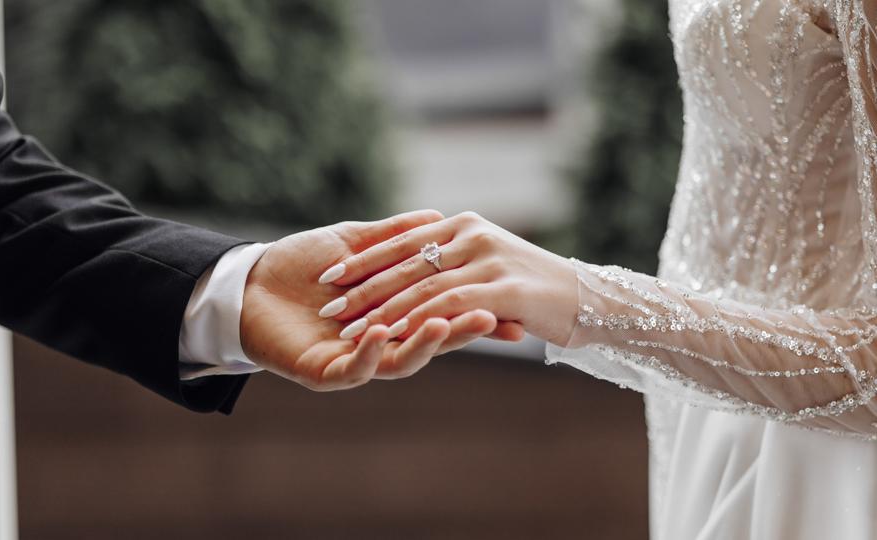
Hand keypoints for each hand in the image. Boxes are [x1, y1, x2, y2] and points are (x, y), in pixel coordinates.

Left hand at [240, 210, 513, 390]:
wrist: (247, 283)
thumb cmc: (300, 263)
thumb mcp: (354, 240)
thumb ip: (394, 236)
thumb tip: (437, 217)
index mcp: (394, 314)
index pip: (442, 309)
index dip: (474, 308)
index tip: (511, 303)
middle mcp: (380, 340)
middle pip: (429, 337)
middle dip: (462, 330)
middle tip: (496, 320)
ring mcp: (355, 359)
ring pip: (399, 359)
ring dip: (421, 344)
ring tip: (445, 327)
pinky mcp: (326, 373)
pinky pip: (355, 368)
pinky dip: (370, 350)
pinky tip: (383, 332)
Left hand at [315, 211, 576, 345]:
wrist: (595, 299)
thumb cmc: (538, 284)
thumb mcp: (489, 263)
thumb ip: (454, 258)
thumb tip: (413, 266)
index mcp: (464, 226)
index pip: (403, 241)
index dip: (364, 258)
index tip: (329, 274)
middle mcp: (473, 236)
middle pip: (406, 261)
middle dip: (363, 284)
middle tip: (327, 302)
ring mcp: (489, 260)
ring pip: (423, 284)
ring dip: (381, 306)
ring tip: (347, 322)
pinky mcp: (504, 290)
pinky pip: (450, 304)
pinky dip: (417, 318)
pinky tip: (389, 333)